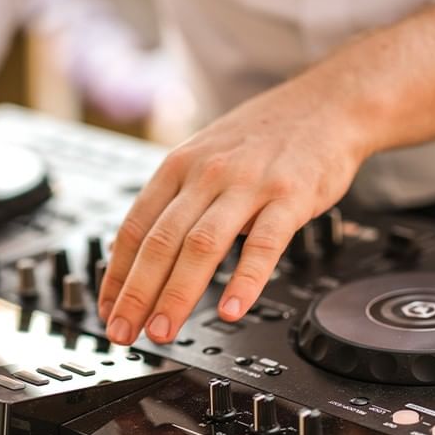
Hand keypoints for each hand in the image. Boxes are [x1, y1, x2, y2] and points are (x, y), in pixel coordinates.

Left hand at [97, 78, 366, 344]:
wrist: (328, 104)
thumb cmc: (263, 137)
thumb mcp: (205, 156)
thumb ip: (176, 199)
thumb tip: (141, 251)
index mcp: (179, 167)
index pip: (135, 228)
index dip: (116, 274)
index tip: (107, 309)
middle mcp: (207, 174)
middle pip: (161, 241)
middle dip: (137, 293)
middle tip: (124, 331)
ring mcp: (249, 185)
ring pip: (202, 246)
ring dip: (177, 294)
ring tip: (163, 330)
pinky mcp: (291, 197)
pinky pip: (264, 244)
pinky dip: (244, 280)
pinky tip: (230, 309)